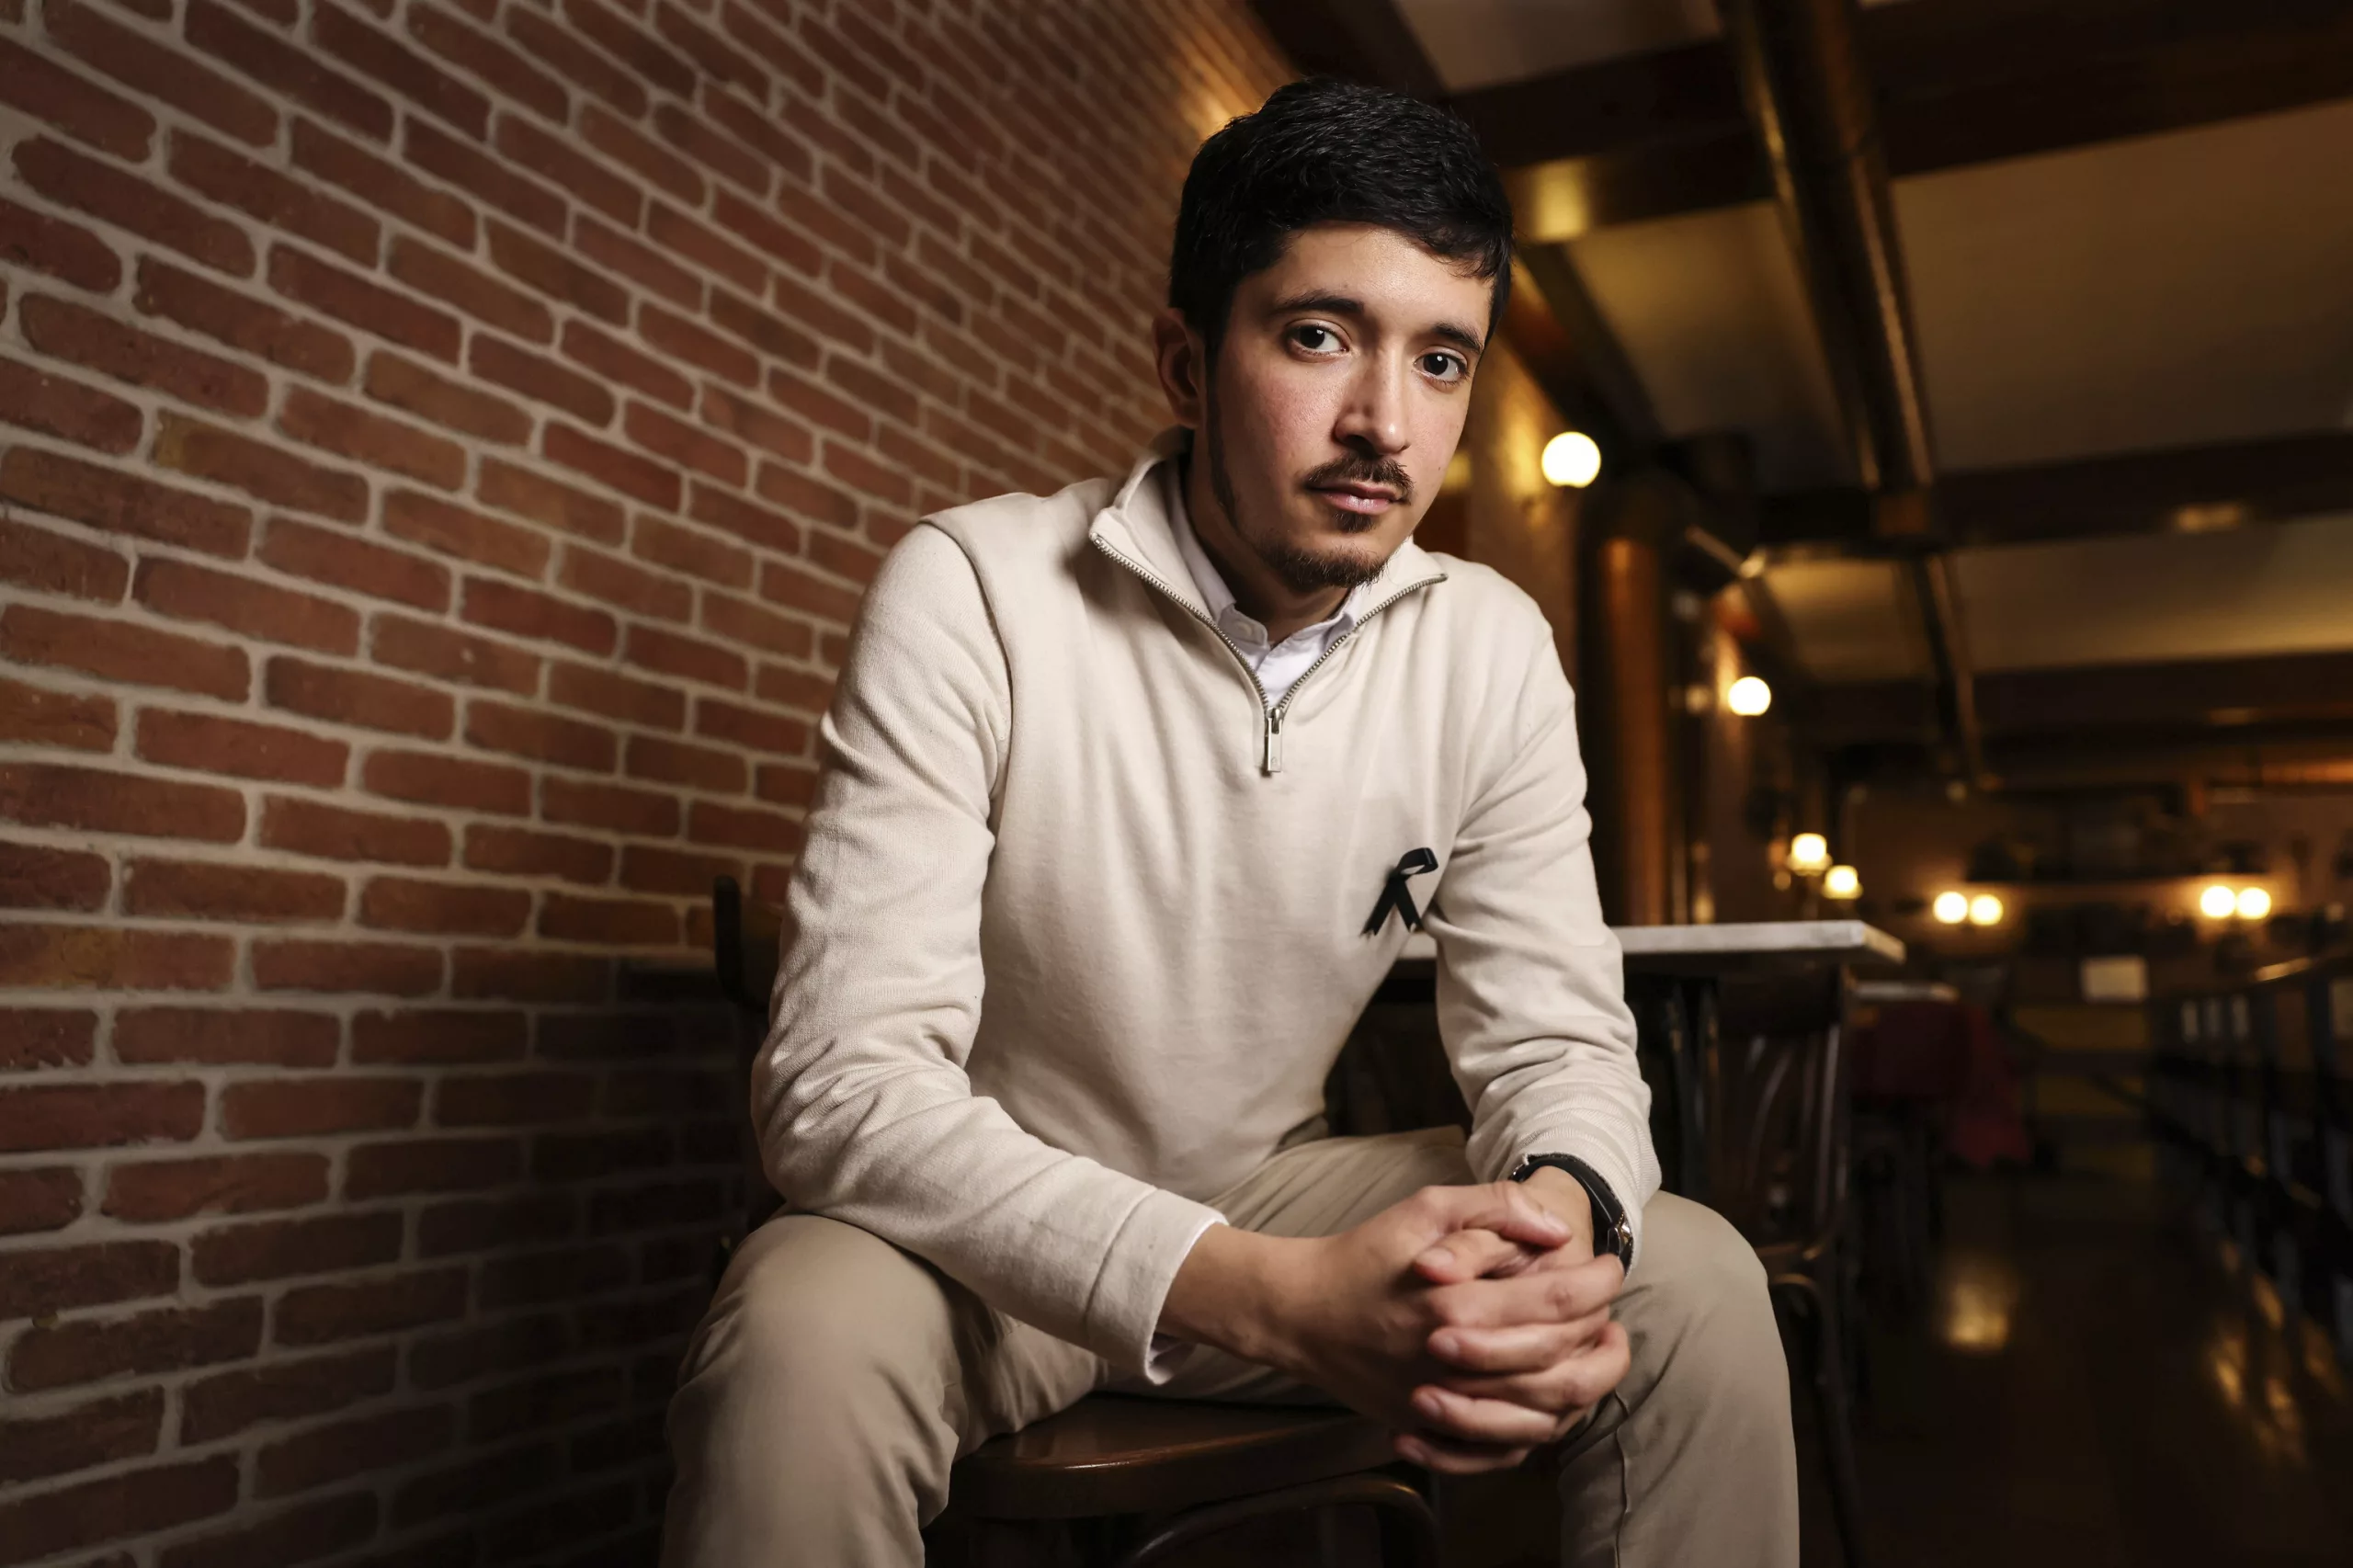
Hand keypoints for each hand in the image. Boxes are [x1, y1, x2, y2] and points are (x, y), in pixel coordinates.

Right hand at [1392, 1166, 1627, 1470]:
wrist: (1300, 1312)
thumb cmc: (1364, 1254)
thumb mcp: (1425, 1209)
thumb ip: (1495, 1210)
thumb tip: (1559, 1231)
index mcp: (1458, 1302)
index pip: (1558, 1299)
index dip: (1599, 1282)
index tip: (1612, 1266)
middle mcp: (1456, 1361)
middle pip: (1562, 1363)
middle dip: (1601, 1332)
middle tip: (1610, 1306)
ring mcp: (1444, 1403)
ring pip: (1544, 1415)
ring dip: (1585, 1384)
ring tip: (1599, 1352)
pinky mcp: (1431, 1427)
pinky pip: (1502, 1449)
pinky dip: (1540, 1430)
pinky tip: (1557, 1401)